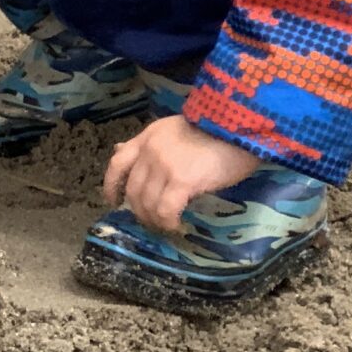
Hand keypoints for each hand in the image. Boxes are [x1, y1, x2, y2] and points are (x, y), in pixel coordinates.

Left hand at [103, 114, 261, 232]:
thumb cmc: (215, 129)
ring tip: (164, 226)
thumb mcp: (174, 130)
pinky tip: (175, 226)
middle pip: (132, 189)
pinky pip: (165, 210)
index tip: (113, 200)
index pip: (117, 162)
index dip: (111, 185)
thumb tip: (120, 150)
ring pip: (147, 203)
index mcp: (147, 136)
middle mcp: (150, 150)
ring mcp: (164, 165)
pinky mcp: (181, 181)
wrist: (239, 126)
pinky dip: (167, 222)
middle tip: (150, 220)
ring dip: (153, 219)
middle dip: (138, 210)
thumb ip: (151, 144)